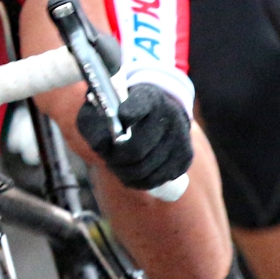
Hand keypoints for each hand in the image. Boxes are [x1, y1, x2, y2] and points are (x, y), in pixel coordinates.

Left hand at [75, 82, 192, 189]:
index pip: (137, 106)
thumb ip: (94, 126)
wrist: (157, 111)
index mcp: (146, 96)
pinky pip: (159, 179)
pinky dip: (142, 182)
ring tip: (119, 168)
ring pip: (146, 170)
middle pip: (136, 150)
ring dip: (126, 174)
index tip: (120, 118)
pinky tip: (134, 174)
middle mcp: (168, 114)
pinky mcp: (186, 155)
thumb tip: (102, 147)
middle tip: (109, 161)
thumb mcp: (102, 110)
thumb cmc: (121, 113)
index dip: (127, 115)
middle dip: (117, 161)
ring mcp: (180, 135)